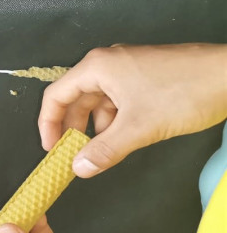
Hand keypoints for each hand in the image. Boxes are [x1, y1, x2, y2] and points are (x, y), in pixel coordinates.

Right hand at [38, 44, 226, 176]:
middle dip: (73, 128)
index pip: (56, 96)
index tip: (52, 150)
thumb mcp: (139, 128)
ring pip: (98, 101)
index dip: (48, 125)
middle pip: (75, 98)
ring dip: (97, 127)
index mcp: (97, 67)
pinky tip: (125, 137)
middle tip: (73, 155)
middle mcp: (107, 63)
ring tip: (103, 151)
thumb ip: (105, 150)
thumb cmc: (183, 93)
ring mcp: (127, 67)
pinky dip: (116, 120)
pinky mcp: (144, 75)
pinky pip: (118, 99)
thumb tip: (78, 169)